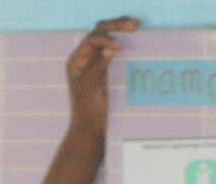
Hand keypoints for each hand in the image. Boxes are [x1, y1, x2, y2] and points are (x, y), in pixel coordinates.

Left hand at [66, 16, 137, 131]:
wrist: (92, 128)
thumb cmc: (86, 110)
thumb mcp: (89, 86)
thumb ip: (97, 65)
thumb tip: (111, 46)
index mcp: (77, 60)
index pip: (92, 39)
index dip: (106, 39)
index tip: (119, 46)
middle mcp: (86, 58)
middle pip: (100, 33)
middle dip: (116, 25)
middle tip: (134, 24)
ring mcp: (98, 62)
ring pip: (110, 38)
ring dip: (122, 30)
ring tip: (137, 25)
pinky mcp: (109, 69)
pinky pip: (118, 50)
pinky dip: (127, 43)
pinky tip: (138, 39)